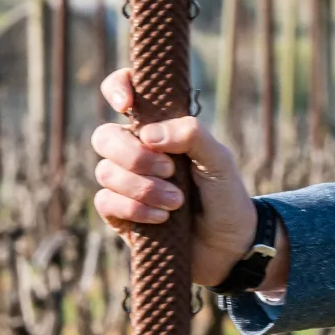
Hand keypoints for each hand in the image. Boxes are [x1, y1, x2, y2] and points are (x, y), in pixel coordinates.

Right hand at [92, 69, 271, 288]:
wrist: (229, 245)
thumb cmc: (225, 195)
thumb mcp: (219, 160)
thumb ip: (192, 135)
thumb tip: (149, 133)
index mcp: (160, 130)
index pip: (126, 93)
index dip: (117, 88)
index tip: (126, 103)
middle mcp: (137, 152)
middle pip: (104, 136)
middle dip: (133, 154)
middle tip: (170, 170)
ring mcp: (125, 183)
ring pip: (105, 171)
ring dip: (142, 187)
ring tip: (177, 201)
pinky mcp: (119, 214)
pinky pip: (106, 202)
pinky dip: (135, 209)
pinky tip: (163, 218)